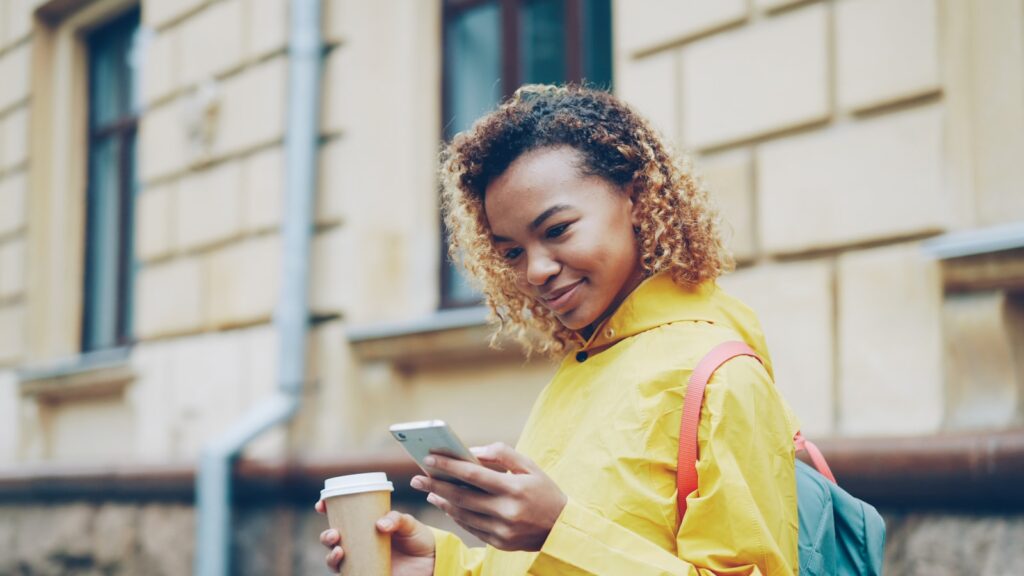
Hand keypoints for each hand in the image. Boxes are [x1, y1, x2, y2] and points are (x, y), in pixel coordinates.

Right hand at [315, 501, 434, 575]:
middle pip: (334, 540)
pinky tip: (343, 565)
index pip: (342, 516)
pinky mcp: (367, 575)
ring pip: (336, 560)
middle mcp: (360, 543)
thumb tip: (380, 524)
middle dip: (326, 536)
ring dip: (331, 555)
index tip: (321, 505)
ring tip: (340, 550)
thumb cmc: (419, 539)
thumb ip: (397, 519)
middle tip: (334, 534)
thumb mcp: (410, 524)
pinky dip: (342, 572)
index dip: (327, 509)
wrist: (432, 563)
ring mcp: (362, 560)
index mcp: (366, 525)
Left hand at [411, 442, 566, 551]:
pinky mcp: (499, 543)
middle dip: (435, 485)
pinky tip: (446, 506)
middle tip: (416, 478)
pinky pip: (471, 528)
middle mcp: (507, 511)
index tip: (429, 458)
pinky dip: (456, 516)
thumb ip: (502, 454)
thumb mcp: (530, 466)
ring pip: (463, 514)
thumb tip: (473, 452)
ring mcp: (502, 530)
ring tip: (428, 491)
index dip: (449, 466)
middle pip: (462, 496)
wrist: (562, 529)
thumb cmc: (545, 491)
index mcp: (514, 488)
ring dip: (442, 502)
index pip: (474, 475)